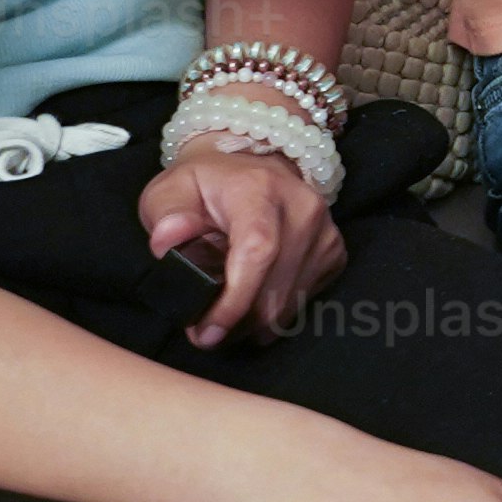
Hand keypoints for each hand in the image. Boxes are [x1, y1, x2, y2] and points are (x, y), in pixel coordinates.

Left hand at [136, 138, 345, 346]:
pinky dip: (276, 311)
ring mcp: (324, 231)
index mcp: (259, 190)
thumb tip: (169, 240)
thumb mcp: (170, 191)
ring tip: (225, 315)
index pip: (258, 250)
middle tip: (203, 333)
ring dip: (255, 322)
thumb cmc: (206, 186)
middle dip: (236, 322)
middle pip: (276, 288)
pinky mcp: (334, 250)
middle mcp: (302, 208)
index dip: (236, 298)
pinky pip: (305, 298)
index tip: (208, 330)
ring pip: (291, 301)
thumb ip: (166, 214)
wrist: (253, 168)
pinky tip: (254, 299)